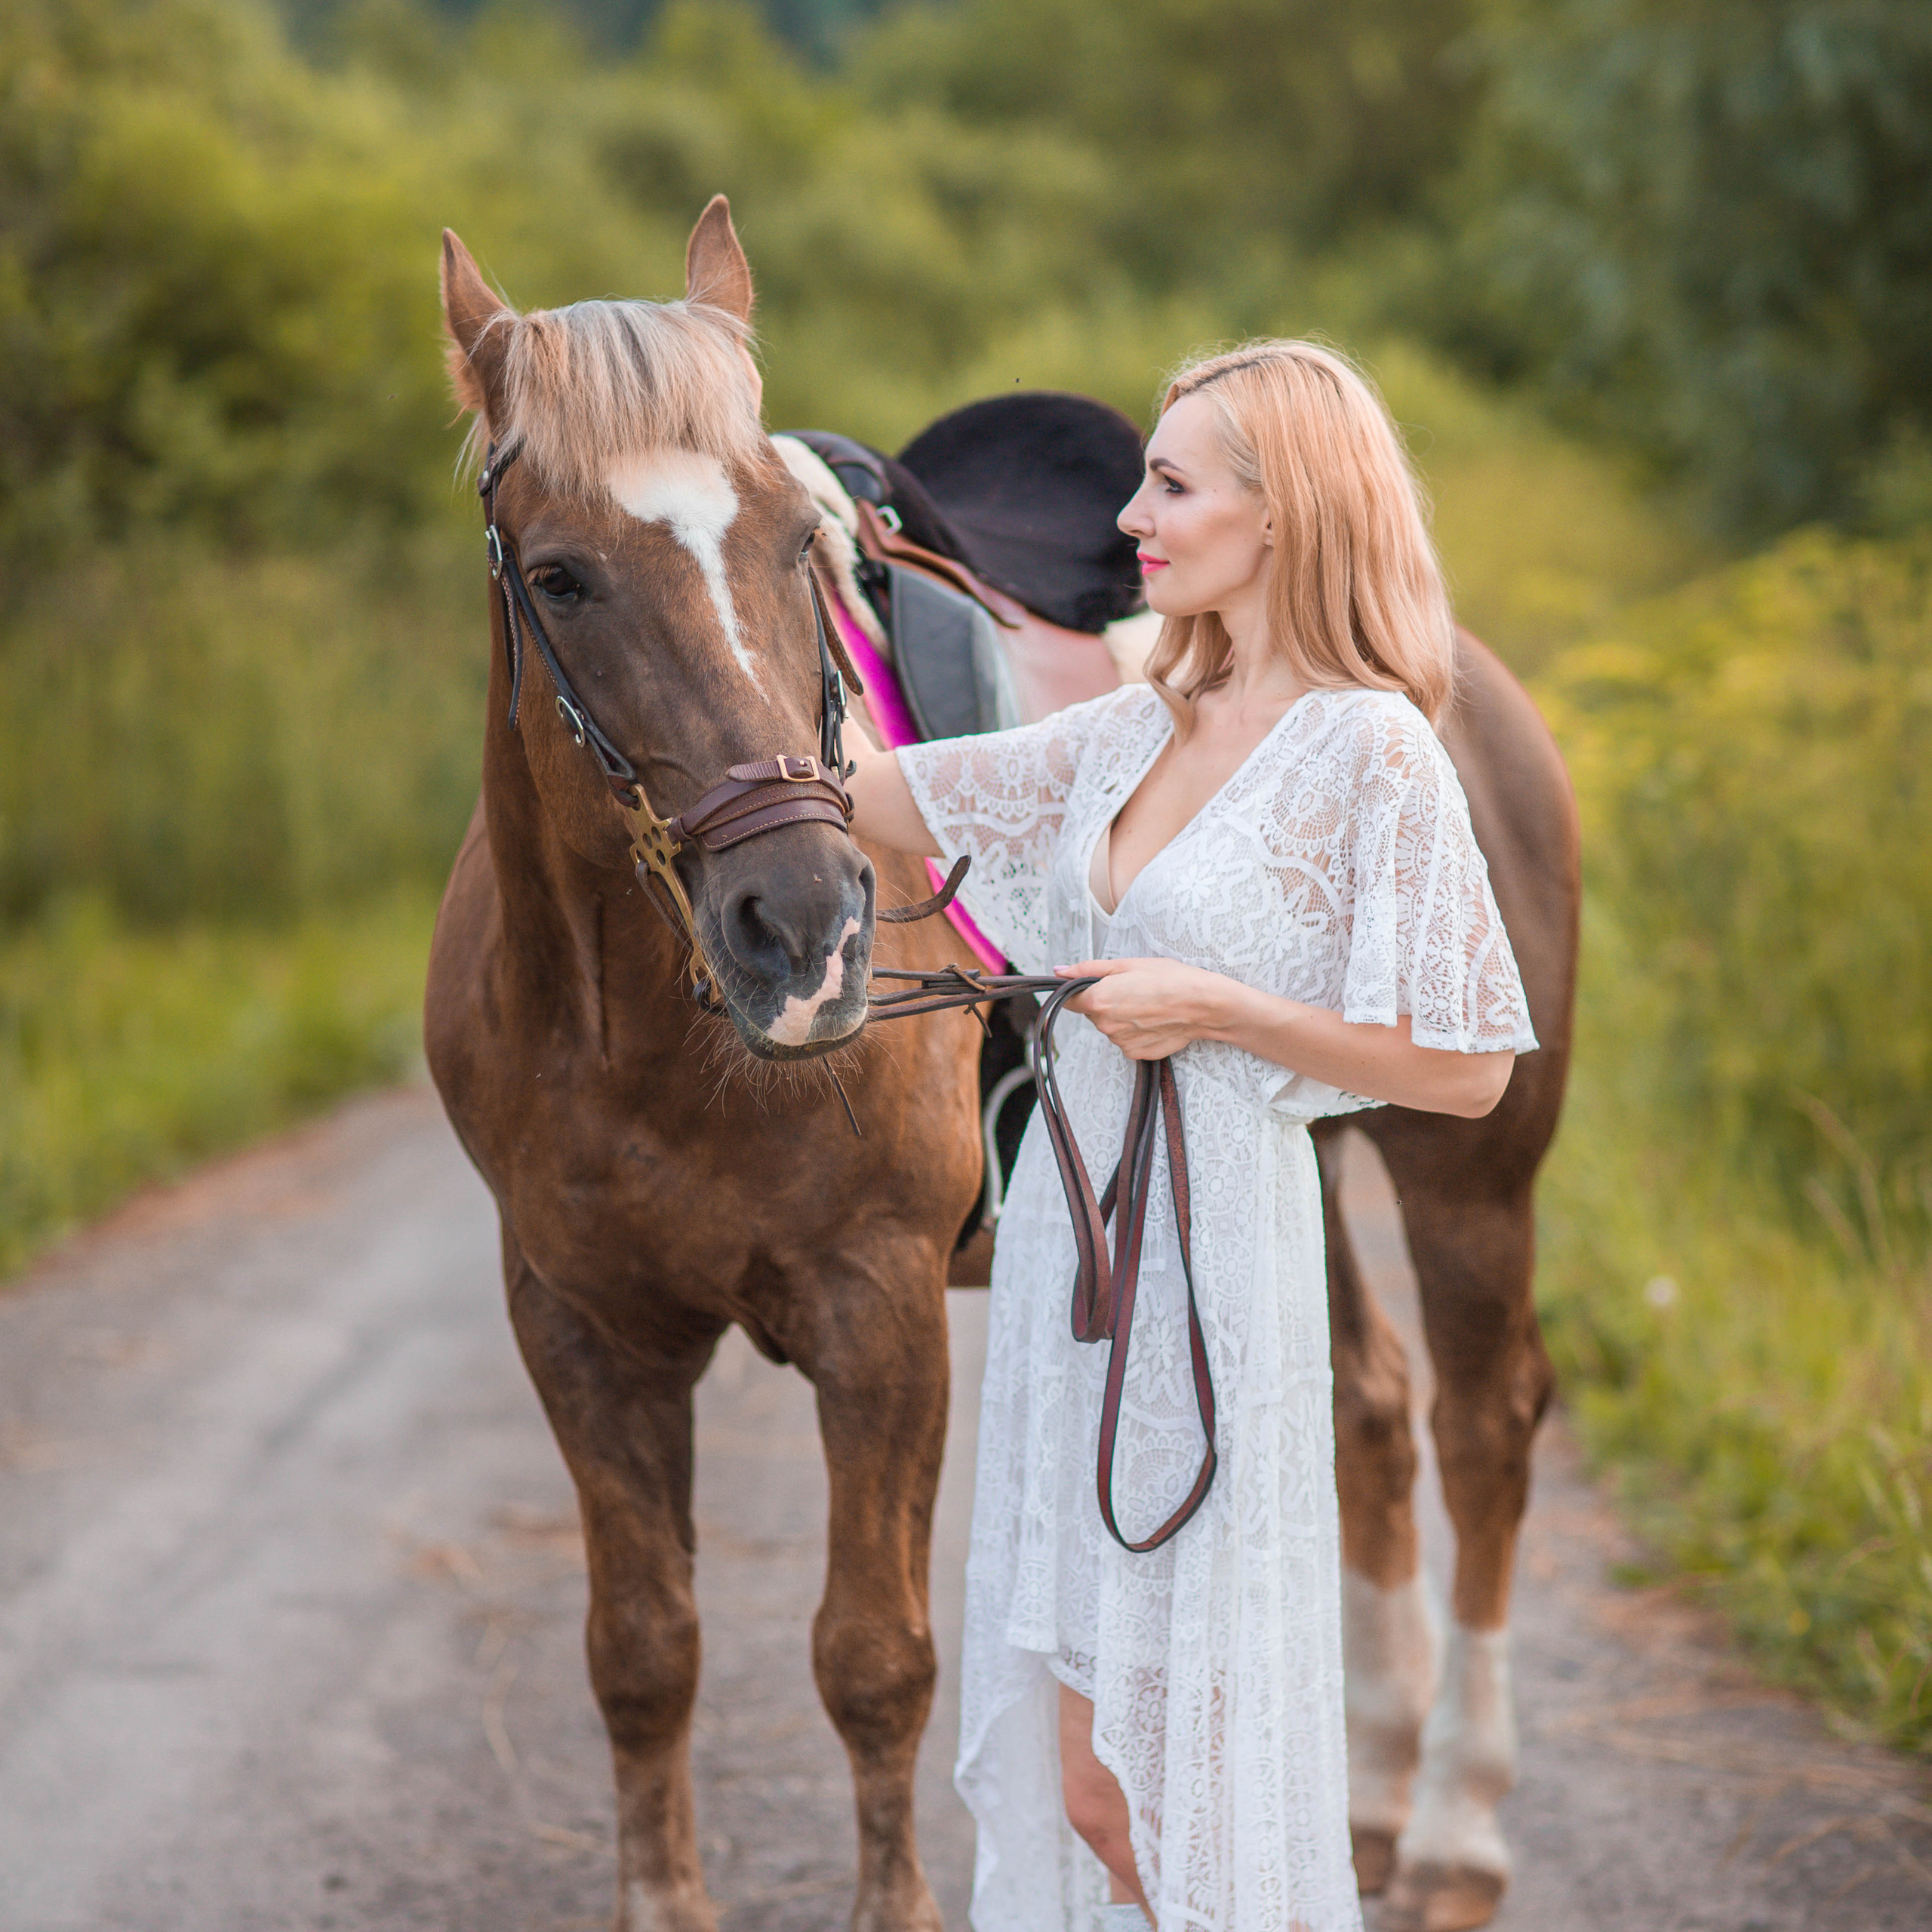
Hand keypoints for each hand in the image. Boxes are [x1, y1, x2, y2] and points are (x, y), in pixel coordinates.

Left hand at [1053, 957, 1236, 1060]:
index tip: (1095, 984)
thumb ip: (1087, 969)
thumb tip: (1058, 970)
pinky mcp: (1136, 1053)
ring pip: (1110, 1026)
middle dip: (1106, 1001)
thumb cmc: (1168, 978)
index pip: (1069, 1000)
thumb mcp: (1126, 964)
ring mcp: (1120, 1042)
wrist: (1202, 1005)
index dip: (1080, 990)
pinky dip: (1135, 1030)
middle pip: (1092, 1012)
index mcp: (1098, 1001)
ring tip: (1147, 1003)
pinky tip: (1153, 1019)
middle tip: (1133, 988)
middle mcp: (1104, 1025)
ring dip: (1121, 1015)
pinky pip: (1126, 1039)